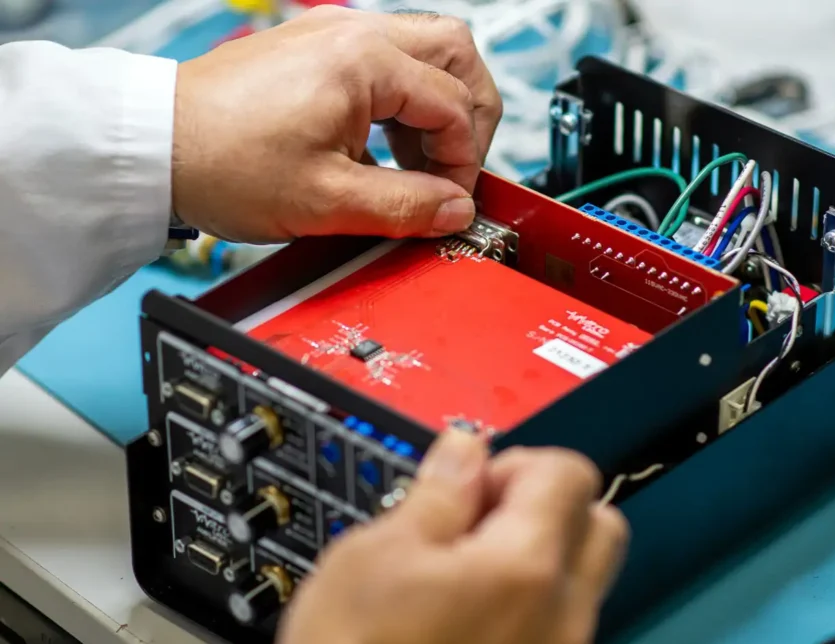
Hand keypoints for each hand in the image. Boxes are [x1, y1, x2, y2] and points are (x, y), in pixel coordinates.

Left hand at [172, 6, 501, 242]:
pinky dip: (402, 102)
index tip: (449, 204)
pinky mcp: (312, 49)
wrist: (153, 147)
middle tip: (459, 165)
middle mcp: (352, 33)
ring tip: (419, 164)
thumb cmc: (222, 163)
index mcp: (364, 60)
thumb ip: (407, 206)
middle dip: (472, 113)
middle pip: (456, 52)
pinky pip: (385, 61)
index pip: (455, 106)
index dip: (464, 164)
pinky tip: (383, 147)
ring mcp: (330, 34)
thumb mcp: (328, 201)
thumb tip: (455, 209)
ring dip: (438, 106)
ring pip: (424, 51)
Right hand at [272, 430, 628, 643]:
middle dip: (547, 501)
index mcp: (528, 568)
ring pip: (584, 574)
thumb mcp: (377, 553)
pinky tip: (467, 610)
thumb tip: (465, 448)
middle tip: (479, 516)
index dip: (516, 462)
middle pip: (599, 521)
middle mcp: (562, 615)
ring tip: (466, 566)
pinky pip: (561, 620)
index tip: (470, 485)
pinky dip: (531, 597)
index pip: (570, 472)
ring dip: (541, 549)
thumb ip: (440, 490)